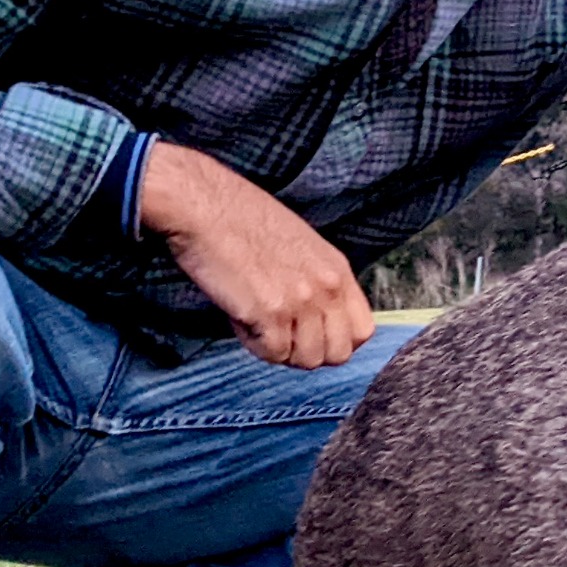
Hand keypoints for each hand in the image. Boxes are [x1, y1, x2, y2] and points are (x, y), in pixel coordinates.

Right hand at [136, 141, 376, 367]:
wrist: (204, 206)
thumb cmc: (241, 222)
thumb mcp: (300, 247)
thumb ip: (317, 283)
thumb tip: (317, 324)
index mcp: (338, 269)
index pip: (362, 331)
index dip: (336, 342)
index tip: (309, 335)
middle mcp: (327, 287)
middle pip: (338, 354)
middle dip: (307, 352)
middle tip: (278, 332)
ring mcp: (301, 301)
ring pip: (306, 360)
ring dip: (278, 348)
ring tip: (256, 318)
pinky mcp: (270, 312)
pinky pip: (272, 354)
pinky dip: (253, 343)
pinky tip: (240, 315)